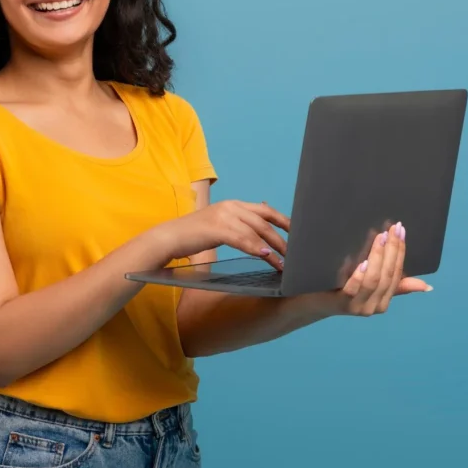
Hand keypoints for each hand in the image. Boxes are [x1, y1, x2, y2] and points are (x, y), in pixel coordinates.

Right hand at [146, 200, 289, 269]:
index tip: (299, 233)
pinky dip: (257, 249)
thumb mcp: (219, 226)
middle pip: (265, 221)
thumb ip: (238, 227)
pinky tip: (267, 257)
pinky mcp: (217, 228)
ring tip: (284, 262)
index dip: (284, 221)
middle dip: (283, 238)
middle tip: (296, 253)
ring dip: (274, 249)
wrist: (168, 238)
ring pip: (257, 232)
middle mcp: (231, 206)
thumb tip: (260, 240)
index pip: (266, 210)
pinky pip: (243, 239)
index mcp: (233, 204)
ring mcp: (224, 216)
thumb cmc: (193, 236)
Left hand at [330, 222, 431, 315]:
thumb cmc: (342, 289)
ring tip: (380, 238)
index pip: (397, 274)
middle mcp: (375, 306)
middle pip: (388, 276)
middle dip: (392, 250)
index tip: (401, 231)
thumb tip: (426, 286)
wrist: (313, 301)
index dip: (400, 252)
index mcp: (384, 300)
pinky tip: (363, 262)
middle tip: (393, 229)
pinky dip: (360, 275)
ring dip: (378, 258)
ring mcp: (358, 307)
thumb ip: (395, 284)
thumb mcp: (370, 285)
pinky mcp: (342, 304)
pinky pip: (354, 289)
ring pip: (373, 281)